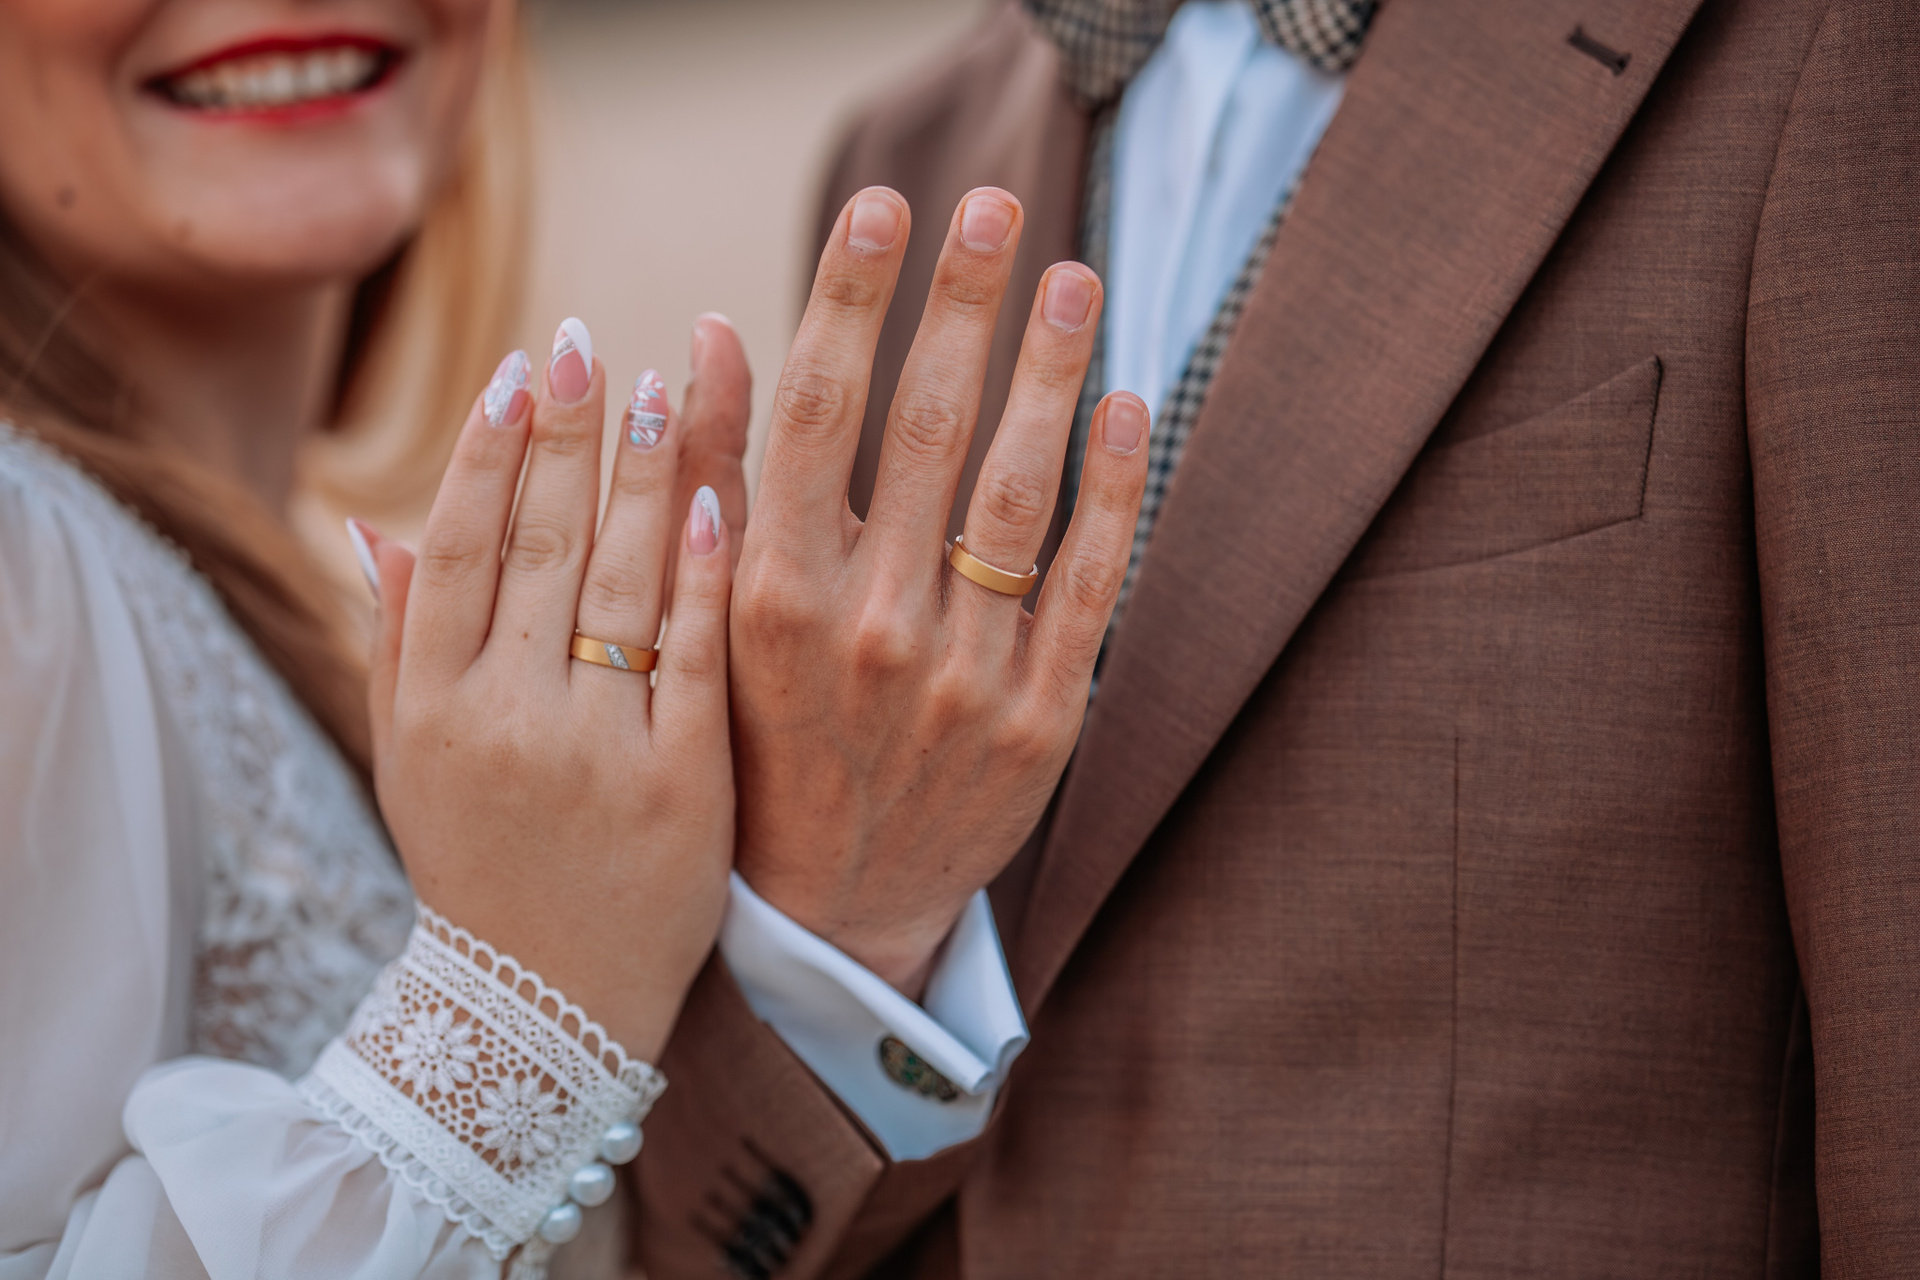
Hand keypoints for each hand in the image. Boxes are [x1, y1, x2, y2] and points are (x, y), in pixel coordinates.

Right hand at [365, 321, 735, 1060]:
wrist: (545, 1007)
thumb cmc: (478, 865)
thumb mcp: (409, 762)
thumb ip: (396, 642)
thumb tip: (364, 521)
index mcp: (433, 703)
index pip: (457, 547)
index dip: (485, 450)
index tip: (516, 367)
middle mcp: (505, 717)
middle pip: (538, 546)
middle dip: (563, 436)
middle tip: (586, 342)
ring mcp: (596, 750)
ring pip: (620, 585)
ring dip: (642, 478)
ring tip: (661, 387)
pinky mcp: (682, 784)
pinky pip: (694, 660)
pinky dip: (705, 576)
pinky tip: (721, 497)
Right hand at [730, 186, 1149, 994]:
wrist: (839, 907)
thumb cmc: (759, 743)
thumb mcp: (708, 620)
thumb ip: (711, 477)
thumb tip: (720, 330)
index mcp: (770, 596)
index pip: (814, 415)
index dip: (850, 299)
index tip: (883, 203)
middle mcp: (869, 629)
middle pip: (927, 432)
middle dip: (962, 306)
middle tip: (997, 205)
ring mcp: (963, 677)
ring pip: (1018, 497)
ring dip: (1048, 374)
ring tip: (1070, 276)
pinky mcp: (1042, 720)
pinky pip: (1088, 587)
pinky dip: (1112, 491)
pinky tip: (1124, 403)